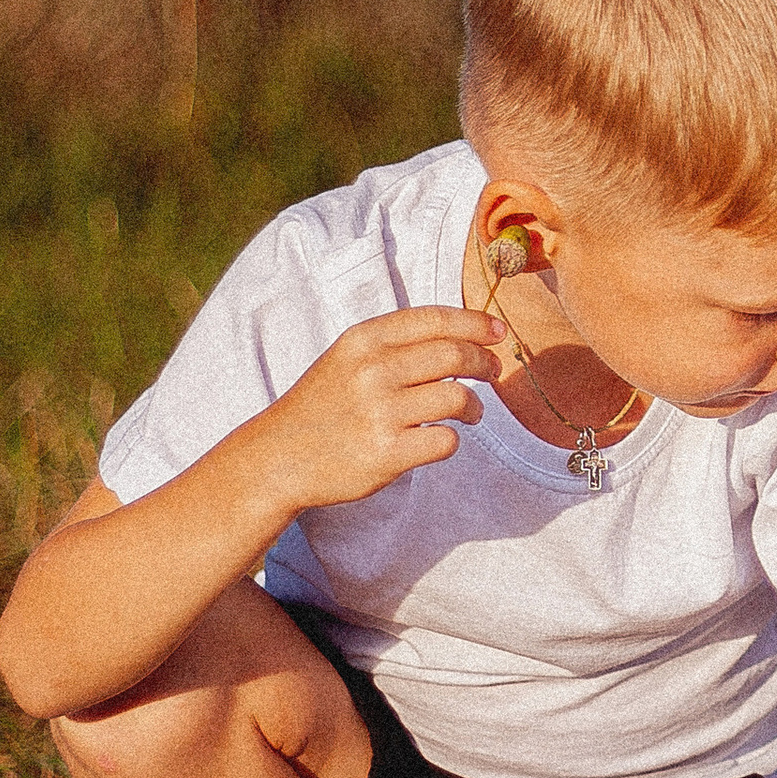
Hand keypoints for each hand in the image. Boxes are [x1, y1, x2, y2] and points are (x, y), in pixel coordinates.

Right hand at [256, 307, 508, 514]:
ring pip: (458, 397)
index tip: (497, 332)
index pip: (434, 320)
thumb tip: (464, 335)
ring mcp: (380, 413)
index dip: (475, 323)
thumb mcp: (347, 357)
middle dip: (485, 362)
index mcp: (363, 340)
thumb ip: (395, 343)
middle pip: (454, 355)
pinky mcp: (387, 453)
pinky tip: (440, 437)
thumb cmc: (322, 405)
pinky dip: (452, 439)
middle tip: (494, 371)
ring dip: (476, 406)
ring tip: (472, 412)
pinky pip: (446, 440)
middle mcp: (372, 371)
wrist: (278, 457)